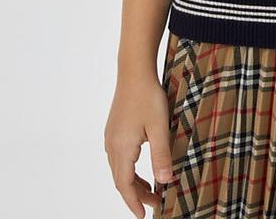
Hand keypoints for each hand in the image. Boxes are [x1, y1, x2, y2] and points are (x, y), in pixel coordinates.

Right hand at [104, 74, 174, 217]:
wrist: (134, 71)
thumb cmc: (148, 96)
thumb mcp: (160, 127)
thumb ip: (161, 156)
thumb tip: (164, 182)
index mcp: (122, 148)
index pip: (124, 185)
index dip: (134, 202)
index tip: (143, 215)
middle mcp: (112, 145)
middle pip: (121, 179)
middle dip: (137, 194)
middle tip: (155, 203)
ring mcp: (111, 136)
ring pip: (119, 168)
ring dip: (133, 181)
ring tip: (151, 189)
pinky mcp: (114, 128)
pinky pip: (119, 157)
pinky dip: (130, 168)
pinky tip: (141, 166)